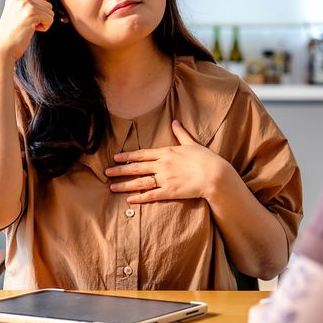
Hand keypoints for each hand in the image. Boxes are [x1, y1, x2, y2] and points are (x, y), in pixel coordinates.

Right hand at [0, 0, 55, 62]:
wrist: (4, 46)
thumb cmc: (13, 33)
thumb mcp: (20, 15)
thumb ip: (32, 3)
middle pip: (47, 3)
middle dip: (43, 16)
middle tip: (27, 25)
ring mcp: (25, 4)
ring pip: (50, 12)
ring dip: (44, 23)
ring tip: (29, 28)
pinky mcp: (32, 13)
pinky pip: (50, 19)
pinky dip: (45, 27)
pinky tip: (32, 31)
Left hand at [106, 120, 234, 203]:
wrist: (215, 175)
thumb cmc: (206, 158)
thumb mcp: (192, 143)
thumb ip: (181, 133)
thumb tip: (175, 121)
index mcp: (167, 152)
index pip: (142, 154)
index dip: (127, 156)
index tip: (115, 157)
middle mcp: (162, 165)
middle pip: (136, 167)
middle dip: (120, 170)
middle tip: (106, 172)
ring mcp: (165, 179)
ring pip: (140, 182)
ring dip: (125, 185)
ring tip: (112, 187)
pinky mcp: (170, 191)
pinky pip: (151, 195)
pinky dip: (139, 198)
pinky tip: (129, 200)